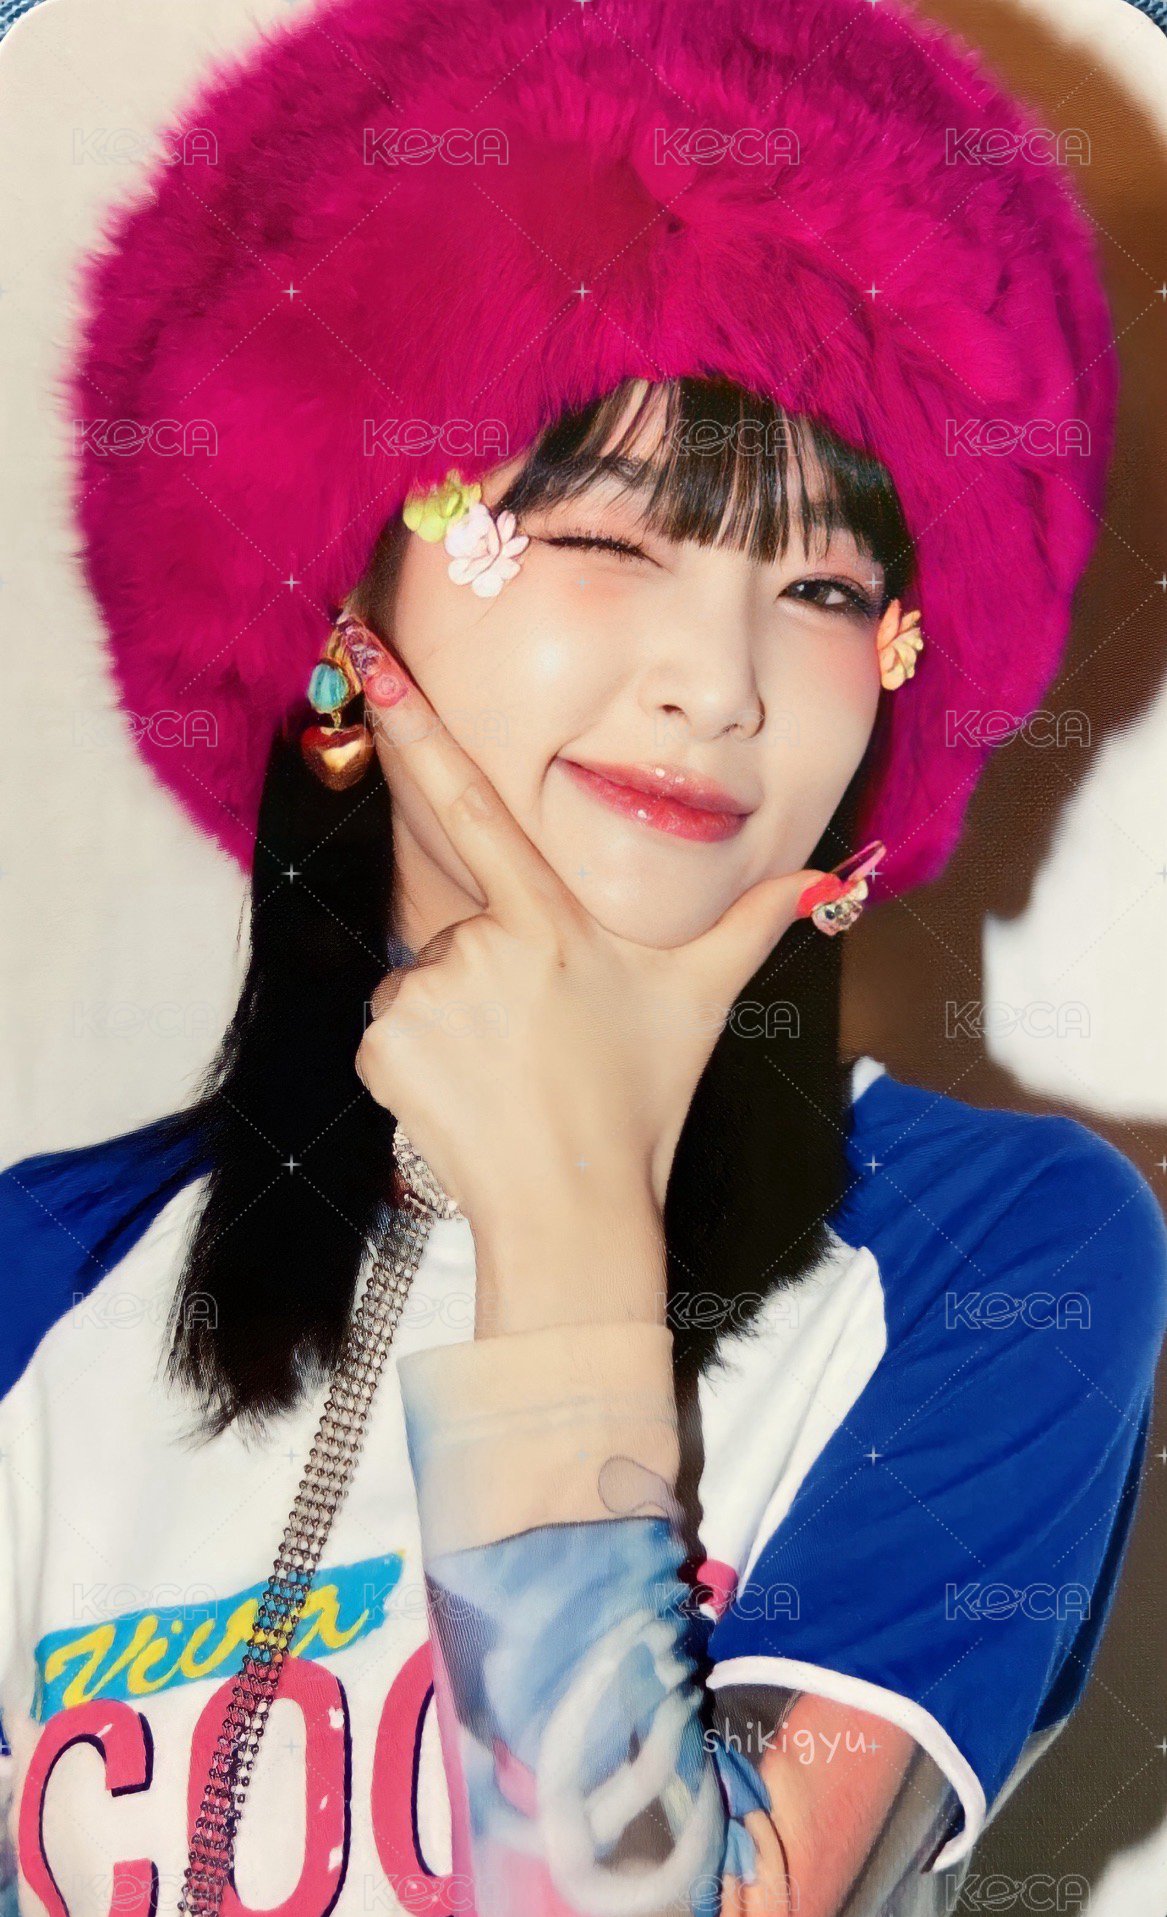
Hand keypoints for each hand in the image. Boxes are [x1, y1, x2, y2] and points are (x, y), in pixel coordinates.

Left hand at [354, 642, 831, 1327]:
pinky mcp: (382, 1048)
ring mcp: (425, 999)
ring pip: (425, 978)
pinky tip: (470, 1093)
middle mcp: (480, 947)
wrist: (575, 1215)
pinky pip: (392, 1028)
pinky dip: (420, 1056)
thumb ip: (753, 922)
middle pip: (465, 926)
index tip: (367, 653)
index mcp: (551, 920)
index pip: (473, 802)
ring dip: (457, 1015)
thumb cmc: (642, 1101)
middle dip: (494, 971)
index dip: (417, 724)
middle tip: (541, 1042)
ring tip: (509, 1072)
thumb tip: (832, 877)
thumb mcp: (702, 1000)